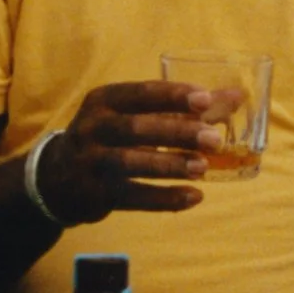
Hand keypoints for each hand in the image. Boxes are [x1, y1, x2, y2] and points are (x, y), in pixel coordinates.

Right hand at [34, 82, 222, 225]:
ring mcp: (92, 162)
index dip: (172, 96)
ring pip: (132, 163)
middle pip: (137, 128)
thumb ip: (183, 108)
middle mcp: (94, 128)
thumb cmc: (108, 137)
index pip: (141, 93)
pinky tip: (193, 198)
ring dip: (170, 166)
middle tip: (214, 139)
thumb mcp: (132, 115)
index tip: (205, 99)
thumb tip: (236, 96)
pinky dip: (164, 199)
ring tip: (203, 168)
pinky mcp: (96, 193)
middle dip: (177, 133)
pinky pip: (133, 197)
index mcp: (104, 101)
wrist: (56, 178)